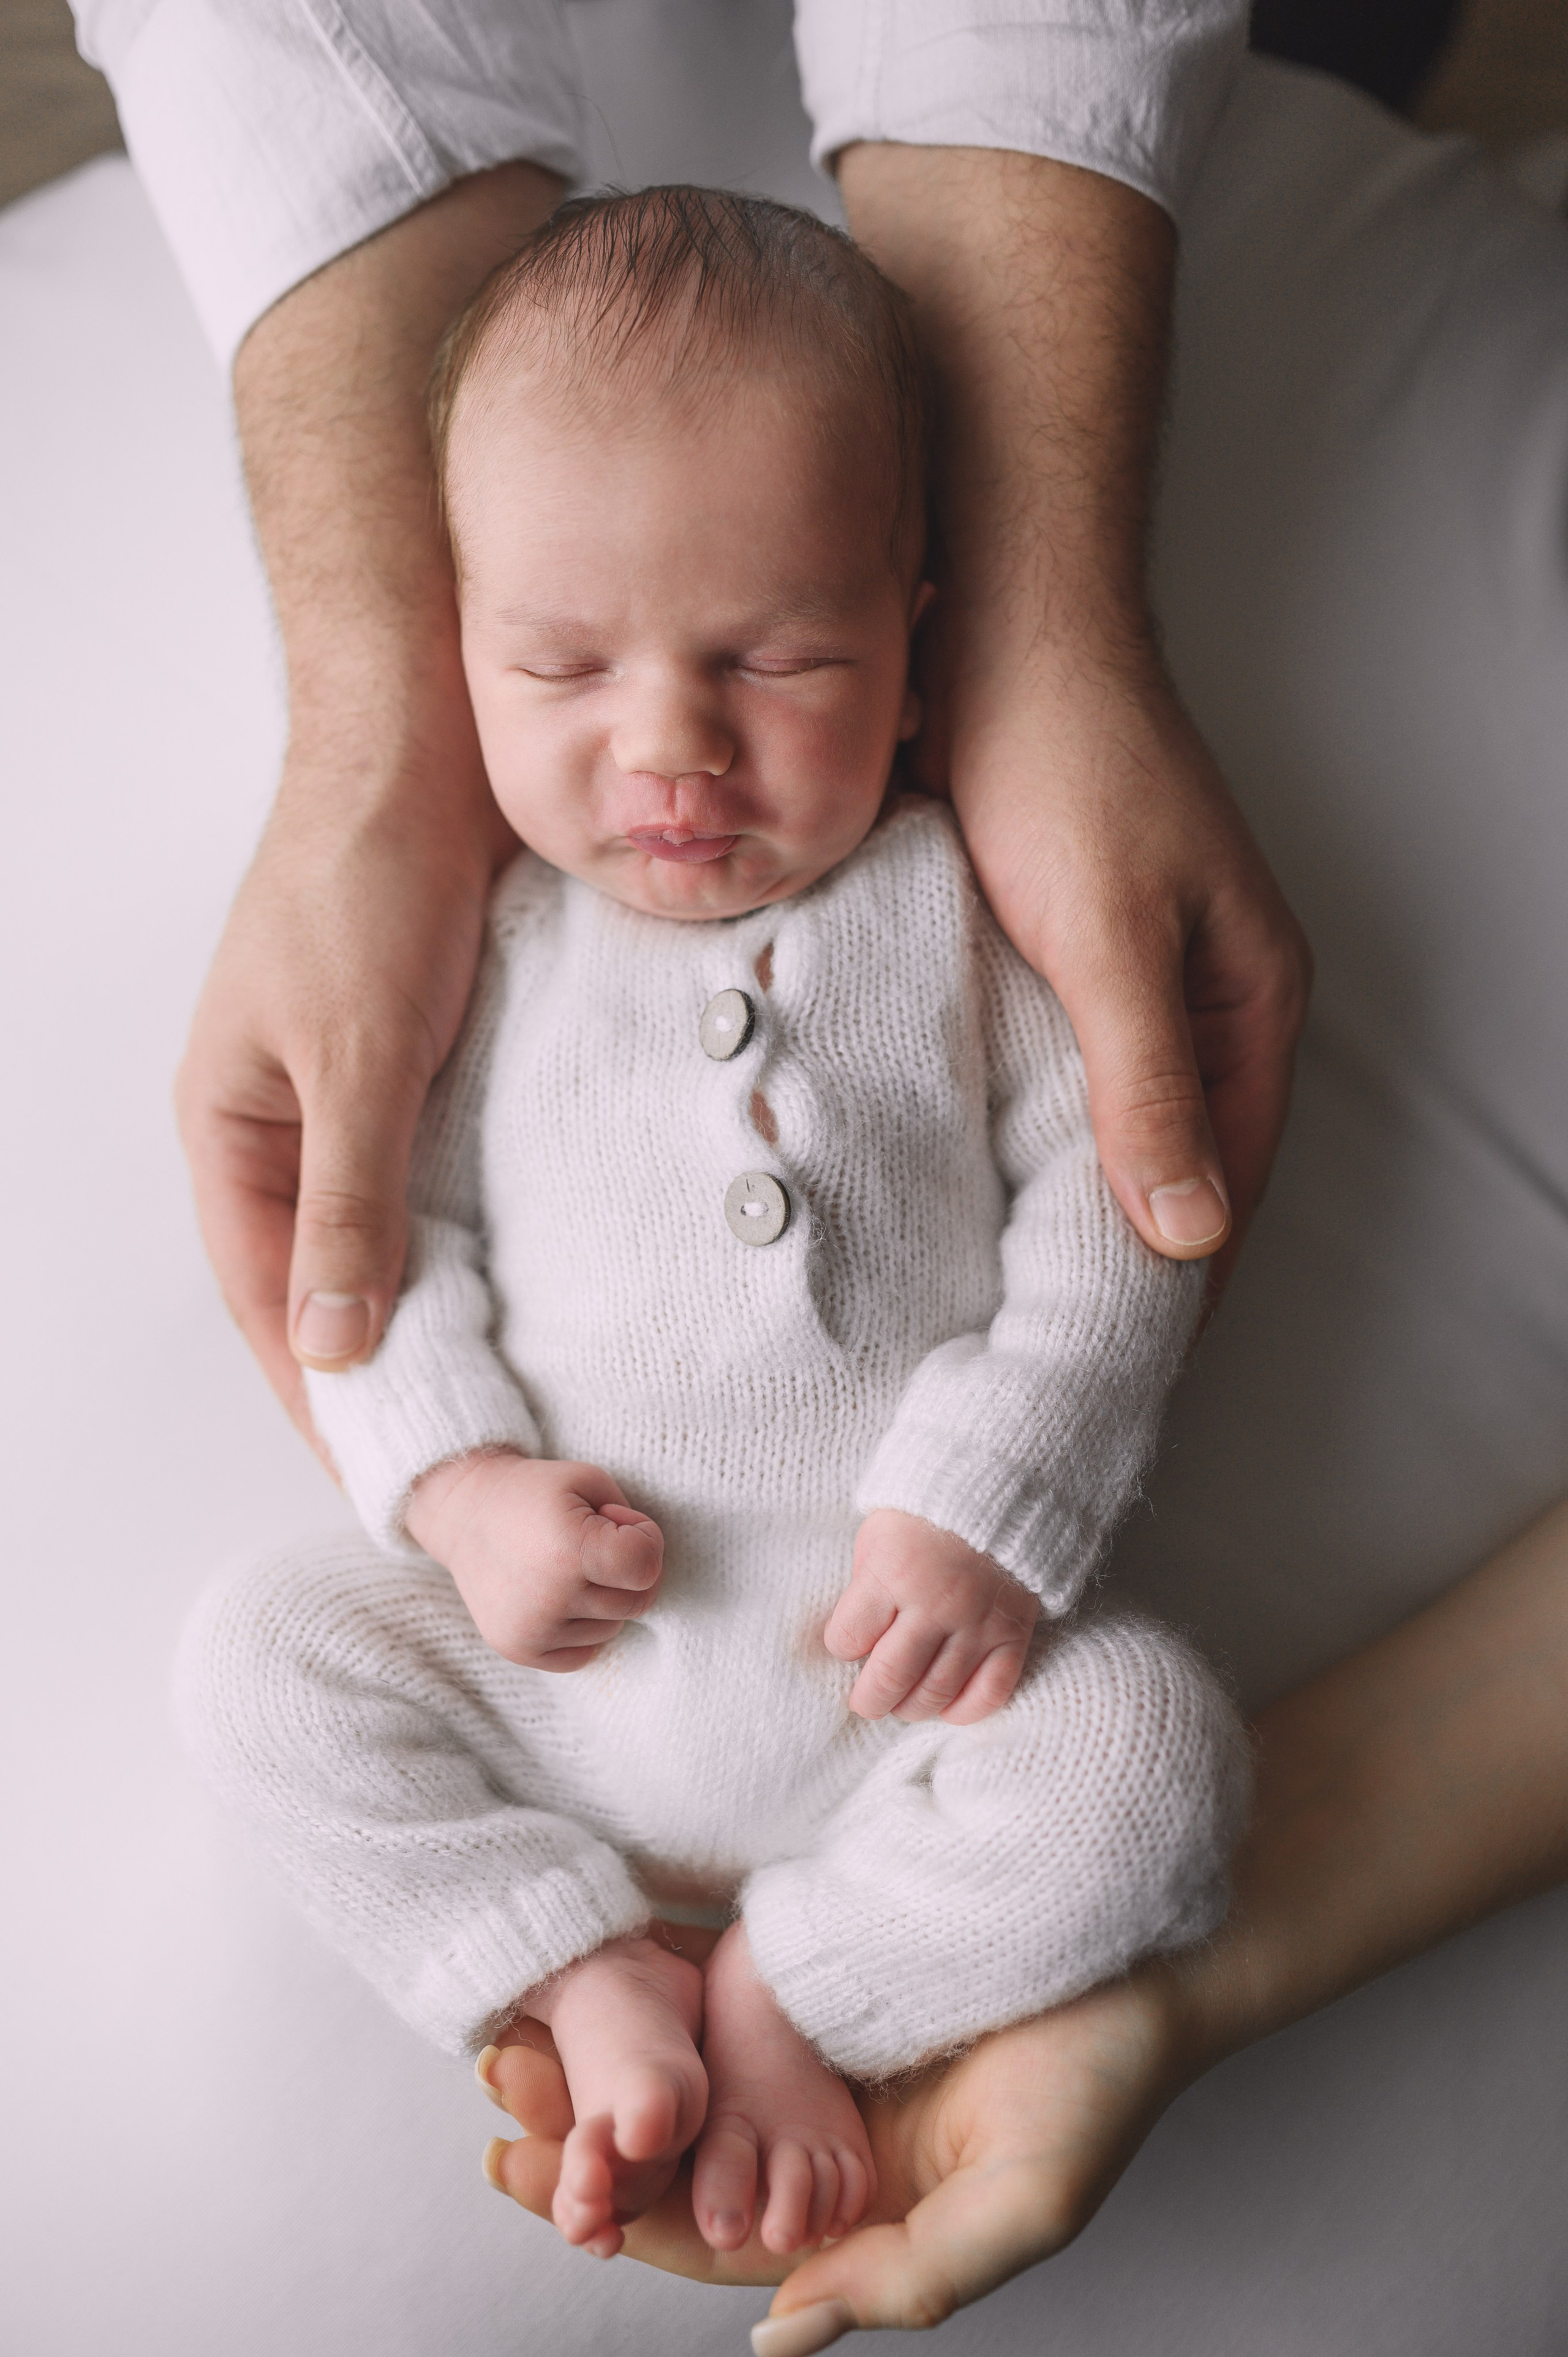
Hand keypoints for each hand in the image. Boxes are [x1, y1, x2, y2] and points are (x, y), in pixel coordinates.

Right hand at [175, 163, 560, 1435]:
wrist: (429, 745)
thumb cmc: (364, 878)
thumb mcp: (354, 1053)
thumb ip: (351, 1199)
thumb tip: (340, 1345)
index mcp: (234, 1131)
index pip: (273, 1304)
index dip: (328, 1399)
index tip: (395, 1482)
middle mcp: (289, 1126)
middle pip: (331, 1286)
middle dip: (388, 1374)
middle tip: (471, 1468)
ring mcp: (362, 1096)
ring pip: (398, 1238)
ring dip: (445, 1313)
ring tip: (518, 1404)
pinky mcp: (432, 1064)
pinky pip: (454, 1179)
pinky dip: (488, 1238)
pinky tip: (547, 1288)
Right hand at [405, 1451, 663, 1667]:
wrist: (463, 1514)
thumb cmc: (534, 1493)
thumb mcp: (589, 1481)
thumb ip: (632, 1520)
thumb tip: (644, 1568)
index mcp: (570, 1549)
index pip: (646, 1568)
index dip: (646, 1540)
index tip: (619, 1522)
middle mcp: (551, 1597)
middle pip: (636, 1603)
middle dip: (629, 1571)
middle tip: (596, 1543)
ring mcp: (533, 1630)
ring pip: (612, 1629)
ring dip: (603, 1600)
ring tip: (567, 1566)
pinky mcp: (520, 1650)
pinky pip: (584, 1654)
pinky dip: (581, 1627)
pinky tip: (557, 1595)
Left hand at [480, 1941, 1196, 2343]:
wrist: (1150, 1954)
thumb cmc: (1102, 2083)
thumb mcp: (1021, 2204)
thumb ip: (906, 2279)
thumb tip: (777, 2337)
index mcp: (858, 2213)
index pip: (716, 2231)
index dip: (623, 2211)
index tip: (527, 2176)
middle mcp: (825, 2142)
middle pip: (683, 2151)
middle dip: (588, 2129)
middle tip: (497, 2084)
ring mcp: (821, 2056)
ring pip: (689, 2075)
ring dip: (606, 2060)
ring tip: (513, 2029)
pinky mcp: (826, 1973)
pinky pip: (723, 1991)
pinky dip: (658, 1984)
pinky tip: (596, 1961)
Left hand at [824, 1509, 1038, 1722]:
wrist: (998, 1487)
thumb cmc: (925, 1514)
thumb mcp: (878, 1536)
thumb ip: (867, 1587)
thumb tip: (855, 1642)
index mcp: (893, 1572)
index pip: (848, 1639)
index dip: (842, 1647)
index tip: (848, 1645)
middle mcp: (936, 1602)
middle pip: (890, 1678)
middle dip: (869, 1699)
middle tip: (866, 1701)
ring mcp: (978, 1621)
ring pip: (936, 1693)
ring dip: (911, 1707)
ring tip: (902, 1702)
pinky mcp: (1013, 1633)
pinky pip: (990, 1693)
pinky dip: (964, 1710)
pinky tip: (946, 1705)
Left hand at [840, 146, 1310, 1283]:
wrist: (993, 622)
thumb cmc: (1064, 763)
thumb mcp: (1111, 936)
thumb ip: (1149, 1083)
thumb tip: (1192, 1235)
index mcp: (1248, 1002)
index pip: (1230, 1183)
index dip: (1173, 1284)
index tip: (1100, 1373)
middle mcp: (1198, 999)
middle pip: (1172, 1165)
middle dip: (1112, 1258)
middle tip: (1028, 1357)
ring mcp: (1121, 976)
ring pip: (1098, 1125)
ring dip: (1053, 1199)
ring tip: (985, 1300)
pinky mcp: (1047, 953)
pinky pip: (1039, 1072)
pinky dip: (1007, 1130)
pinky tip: (951, 1179)